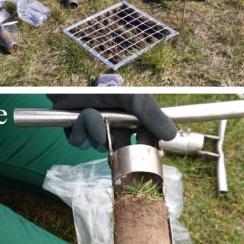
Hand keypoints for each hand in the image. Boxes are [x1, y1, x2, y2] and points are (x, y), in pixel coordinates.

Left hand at [48, 95, 177, 150]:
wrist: (71, 80)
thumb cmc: (104, 85)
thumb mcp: (132, 97)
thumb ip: (151, 114)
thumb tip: (172, 134)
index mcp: (131, 118)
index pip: (144, 139)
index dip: (147, 151)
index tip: (150, 159)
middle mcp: (115, 126)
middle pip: (122, 151)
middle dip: (121, 156)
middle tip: (122, 163)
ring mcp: (96, 130)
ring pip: (99, 146)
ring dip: (95, 131)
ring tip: (90, 112)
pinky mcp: (77, 131)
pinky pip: (80, 142)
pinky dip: (79, 131)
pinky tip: (78, 116)